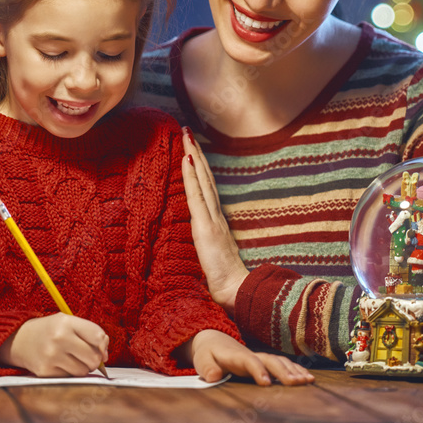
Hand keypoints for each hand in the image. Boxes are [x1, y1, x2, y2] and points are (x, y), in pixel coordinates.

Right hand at [0, 313, 108, 376]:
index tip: (101, 348)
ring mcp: (51, 356)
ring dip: (82, 368)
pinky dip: (69, 373)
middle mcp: (59, 338)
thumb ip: (90, 333)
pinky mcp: (45, 371)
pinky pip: (70, 378)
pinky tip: (60, 364)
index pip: (98, 336)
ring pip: (83, 371)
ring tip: (72, 359)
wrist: (20, 340)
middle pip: (93, 357)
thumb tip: (105, 356)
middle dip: (94, 359)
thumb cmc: (51, 330)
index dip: (103, 345)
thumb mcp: (68, 322)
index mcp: (67, 322)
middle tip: (86, 356)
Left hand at [181, 127, 248, 312]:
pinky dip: (192, 175)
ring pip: (201, 179)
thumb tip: (203, 247)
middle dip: (196, 152)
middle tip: (188, 131)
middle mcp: (216, 214)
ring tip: (186, 134)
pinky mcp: (205, 225)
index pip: (206, 189)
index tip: (193, 149)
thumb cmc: (226, 281)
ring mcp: (211, 218)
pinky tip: (187, 157)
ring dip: (193, 155)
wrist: (236, 291)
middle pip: (205, 177)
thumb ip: (209, 248)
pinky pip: (196, 194)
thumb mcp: (212, 259)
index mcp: (217, 222)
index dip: (200, 168)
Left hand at [183, 329, 313, 385]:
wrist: (214, 340)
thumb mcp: (202, 359)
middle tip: (296, 383)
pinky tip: (307, 378)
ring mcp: (260, 357)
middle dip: (284, 371)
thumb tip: (213, 376)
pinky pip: (283, 364)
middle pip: (270, 361)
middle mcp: (251, 355)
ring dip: (294, 370)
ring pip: (280, 362)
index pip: (249, 361)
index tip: (266, 383)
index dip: (258, 371)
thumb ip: (206, 367)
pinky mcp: (265, 362)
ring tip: (308, 381)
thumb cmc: (208, 352)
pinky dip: (296, 369)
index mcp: (236, 356)